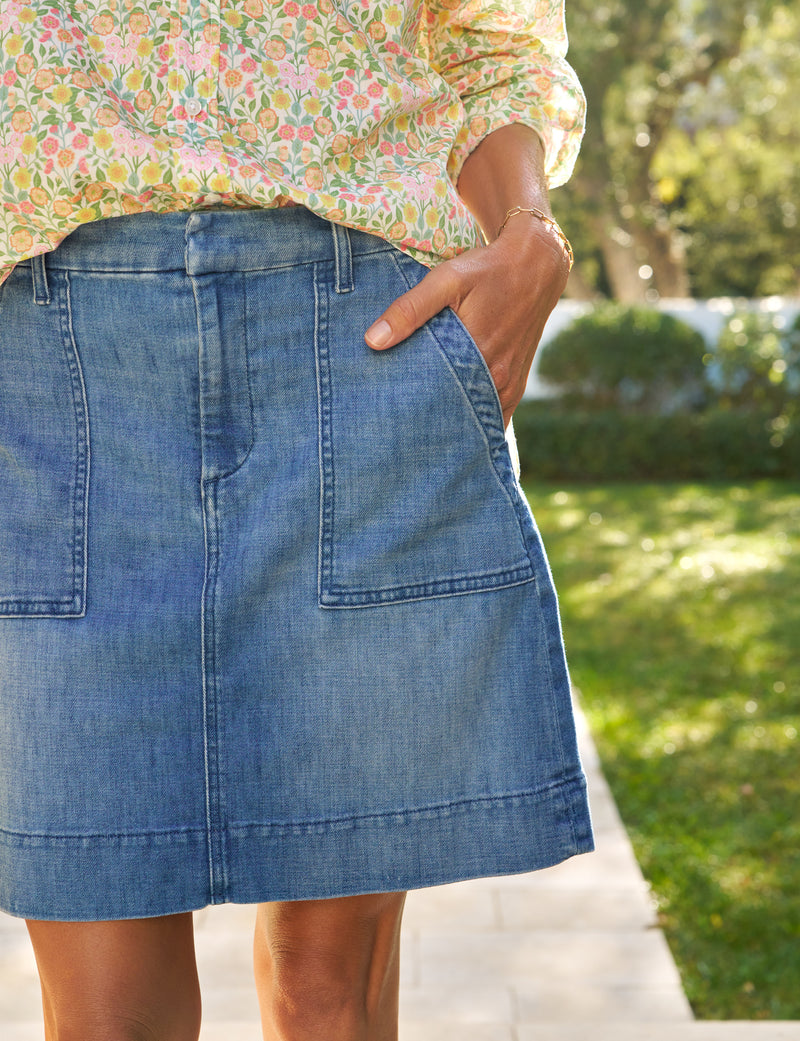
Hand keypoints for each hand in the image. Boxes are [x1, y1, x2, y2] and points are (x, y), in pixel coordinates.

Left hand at [364, 219, 569, 427]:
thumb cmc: (488, 270)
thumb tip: (373, 341)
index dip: (414, 413)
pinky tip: (453, 424)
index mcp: (480, 357)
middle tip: (399, 429)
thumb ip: (410, 310)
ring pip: (476, 419)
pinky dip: (474, 421)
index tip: (391, 420)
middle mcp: (499, 378)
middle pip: (456, 415)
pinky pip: (494, 415)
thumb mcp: (446, 280)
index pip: (437, 400)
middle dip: (430, 424)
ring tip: (422, 428)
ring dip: (453, 423)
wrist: (537, 266)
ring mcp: (510, 385)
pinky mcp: (516, 385)